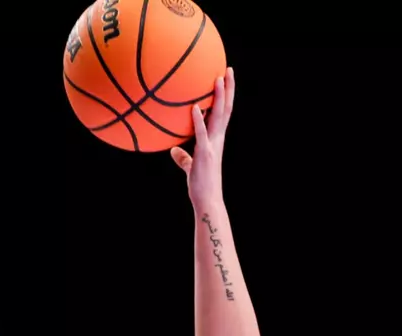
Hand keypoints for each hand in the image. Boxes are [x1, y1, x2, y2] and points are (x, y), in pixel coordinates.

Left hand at [169, 67, 234, 205]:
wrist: (207, 200)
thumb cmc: (200, 185)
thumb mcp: (191, 167)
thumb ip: (183, 157)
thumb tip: (173, 150)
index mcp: (216, 140)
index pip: (224, 112)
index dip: (227, 95)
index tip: (226, 78)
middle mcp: (218, 139)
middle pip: (226, 109)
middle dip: (228, 89)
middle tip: (228, 69)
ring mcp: (212, 146)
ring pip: (218, 117)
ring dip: (218, 97)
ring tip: (217, 79)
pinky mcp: (204, 154)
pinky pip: (202, 133)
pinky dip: (199, 120)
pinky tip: (194, 107)